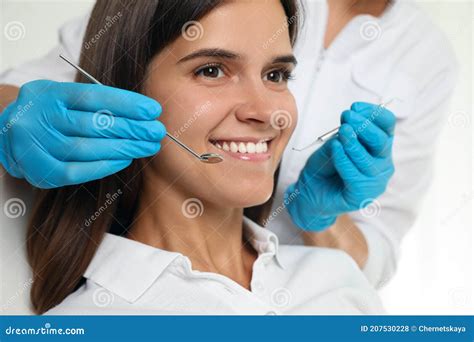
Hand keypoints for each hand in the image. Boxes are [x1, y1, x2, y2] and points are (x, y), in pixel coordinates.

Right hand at [0, 80, 165, 187]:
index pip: (93, 97)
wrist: (7, 135)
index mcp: (49, 94)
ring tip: (148, 146)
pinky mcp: (40, 171)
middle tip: (157, 131)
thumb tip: (141, 114)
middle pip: (94, 124)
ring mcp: (36, 146)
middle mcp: (40, 118)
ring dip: (124, 148)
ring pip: (88, 148)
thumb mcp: (64, 97)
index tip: (153, 110)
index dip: (126, 104)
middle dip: (132, 128)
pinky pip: (77, 171)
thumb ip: (95, 103)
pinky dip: (105, 165)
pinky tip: (126, 160)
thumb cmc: (49, 114)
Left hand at [285, 102, 395, 230]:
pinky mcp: (362, 195)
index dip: (374, 113)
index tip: (355, 107)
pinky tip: (336, 150)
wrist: (309, 194)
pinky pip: (355, 176)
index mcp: (378, 147)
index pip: (386, 125)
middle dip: (365, 126)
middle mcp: (382, 163)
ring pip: (369, 160)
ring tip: (342, 133)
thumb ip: (342, 137)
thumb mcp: (331, 145)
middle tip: (347, 116)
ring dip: (354, 144)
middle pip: (382, 141)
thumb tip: (349, 127)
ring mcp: (375, 181)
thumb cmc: (323, 168)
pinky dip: (345, 161)